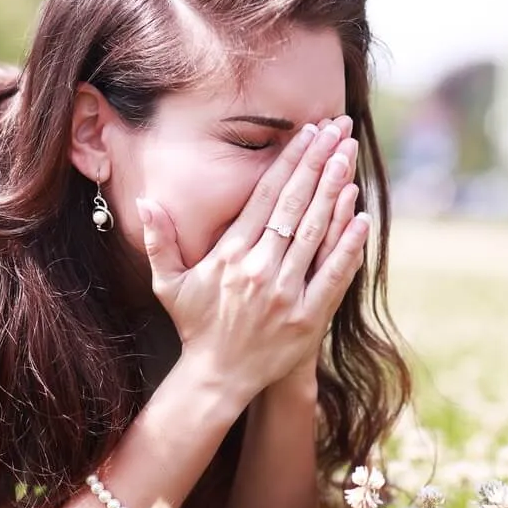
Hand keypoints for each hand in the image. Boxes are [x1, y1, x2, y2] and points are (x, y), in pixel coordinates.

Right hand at [136, 117, 365, 404]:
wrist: (218, 378)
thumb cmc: (195, 325)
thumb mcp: (168, 283)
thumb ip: (159, 241)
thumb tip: (146, 200)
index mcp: (230, 255)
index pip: (266, 197)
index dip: (290, 161)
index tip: (308, 133)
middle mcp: (259, 270)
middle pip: (295, 206)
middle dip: (319, 162)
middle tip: (339, 129)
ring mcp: (285, 294)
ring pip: (316, 234)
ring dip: (335, 192)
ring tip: (349, 157)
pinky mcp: (307, 318)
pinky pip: (332, 275)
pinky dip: (348, 246)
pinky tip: (362, 217)